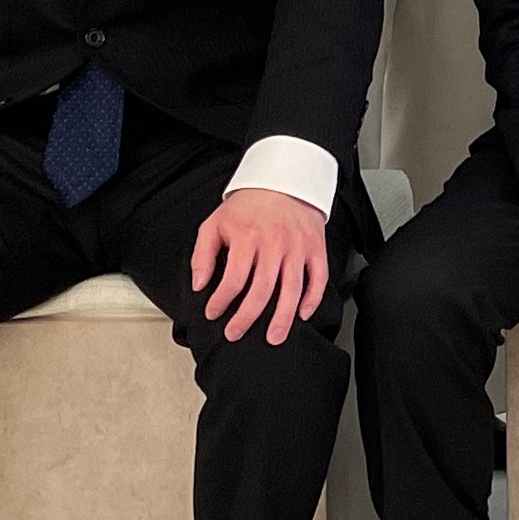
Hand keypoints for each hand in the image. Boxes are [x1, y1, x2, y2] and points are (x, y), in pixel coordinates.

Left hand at [190, 186, 331, 343]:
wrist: (283, 181)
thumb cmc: (247, 206)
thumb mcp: (214, 223)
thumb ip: (202, 255)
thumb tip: (200, 285)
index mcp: (248, 236)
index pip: (234, 279)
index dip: (221, 301)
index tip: (214, 313)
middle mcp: (275, 243)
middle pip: (262, 290)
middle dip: (247, 317)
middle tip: (235, 334)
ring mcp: (298, 247)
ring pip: (292, 289)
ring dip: (282, 318)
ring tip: (273, 338)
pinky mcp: (315, 248)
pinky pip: (318, 278)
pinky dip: (312, 299)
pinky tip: (302, 315)